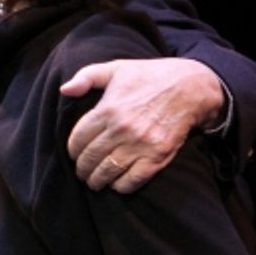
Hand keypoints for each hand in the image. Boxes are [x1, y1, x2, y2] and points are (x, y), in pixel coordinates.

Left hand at [61, 57, 224, 192]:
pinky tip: (116, 184)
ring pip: (107, 172)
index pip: (78, 139)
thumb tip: (64, 90)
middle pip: (90, 158)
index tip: (74, 154)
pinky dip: (120, 186)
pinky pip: (132, 180)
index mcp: (108, 109)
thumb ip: (87, 77)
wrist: (191, 87)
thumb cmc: (150, 76)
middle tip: (82, 172)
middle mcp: (122, 129)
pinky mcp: (158, 156)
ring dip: (97, 181)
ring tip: (94, 182)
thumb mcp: (116, 68)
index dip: (72, 150)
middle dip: (82, 169)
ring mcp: (140, 144)